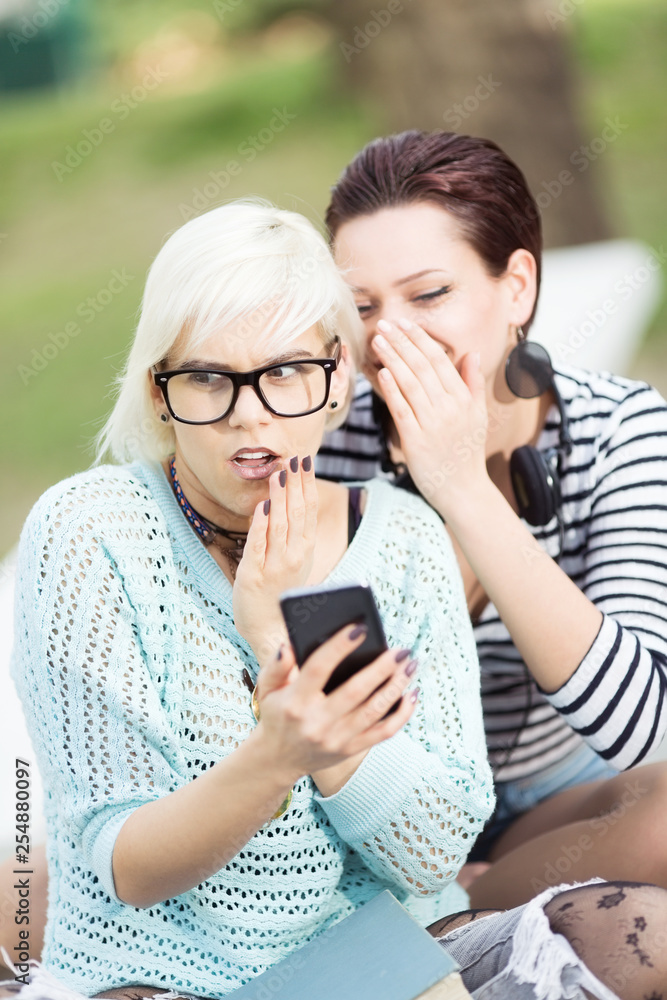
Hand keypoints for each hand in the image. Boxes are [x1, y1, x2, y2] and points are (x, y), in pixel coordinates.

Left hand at [233, 456, 316, 667]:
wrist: (271, 631)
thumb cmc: (281, 593)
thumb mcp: (296, 562)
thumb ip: (294, 533)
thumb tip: (290, 499)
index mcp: (306, 550)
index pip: (309, 510)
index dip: (308, 484)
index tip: (305, 461)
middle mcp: (294, 556)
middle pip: (297, 513)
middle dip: (297, 484)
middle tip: (295, 459)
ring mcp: (275, 566)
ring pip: (280, 524)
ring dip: (281, 497)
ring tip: (280, 473)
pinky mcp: (254, 575)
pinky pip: (258, 545)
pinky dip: (261, 524)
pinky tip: (263, 505)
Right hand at [253, 626, 418, 782]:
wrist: (278, 759)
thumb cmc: (277, 713)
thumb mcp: (268, 689)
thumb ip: (276, 666)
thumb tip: (289, 646)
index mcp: (295, 701)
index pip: (319, 668)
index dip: (339, 646)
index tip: (360, 627)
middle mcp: (316, 722)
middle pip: (355, 691)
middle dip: (381, 668)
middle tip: (400, 649)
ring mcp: (336, 739)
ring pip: (374, 710)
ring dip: (396, 686)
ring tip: (410, 665)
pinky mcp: (350, 750)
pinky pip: (383, 733)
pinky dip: (402, 714)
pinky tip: (412, 694)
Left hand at [371, 319, 488, 512]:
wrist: (463, 490)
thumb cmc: (466, 452)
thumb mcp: (478, 415)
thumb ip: (474, 383)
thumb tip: (472, 353)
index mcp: (464, 399)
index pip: (440, 361)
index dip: (420, 339)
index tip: (405, 324)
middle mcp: (450, 408)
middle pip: (422, 367)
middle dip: (402, 343)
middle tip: (385, 325)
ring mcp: (432, 424)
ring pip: (410, 384)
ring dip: (393, 359)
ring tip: (378, 342)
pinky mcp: (416, 441)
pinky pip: (402, 410)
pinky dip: (391, 390)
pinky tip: (381, 372)